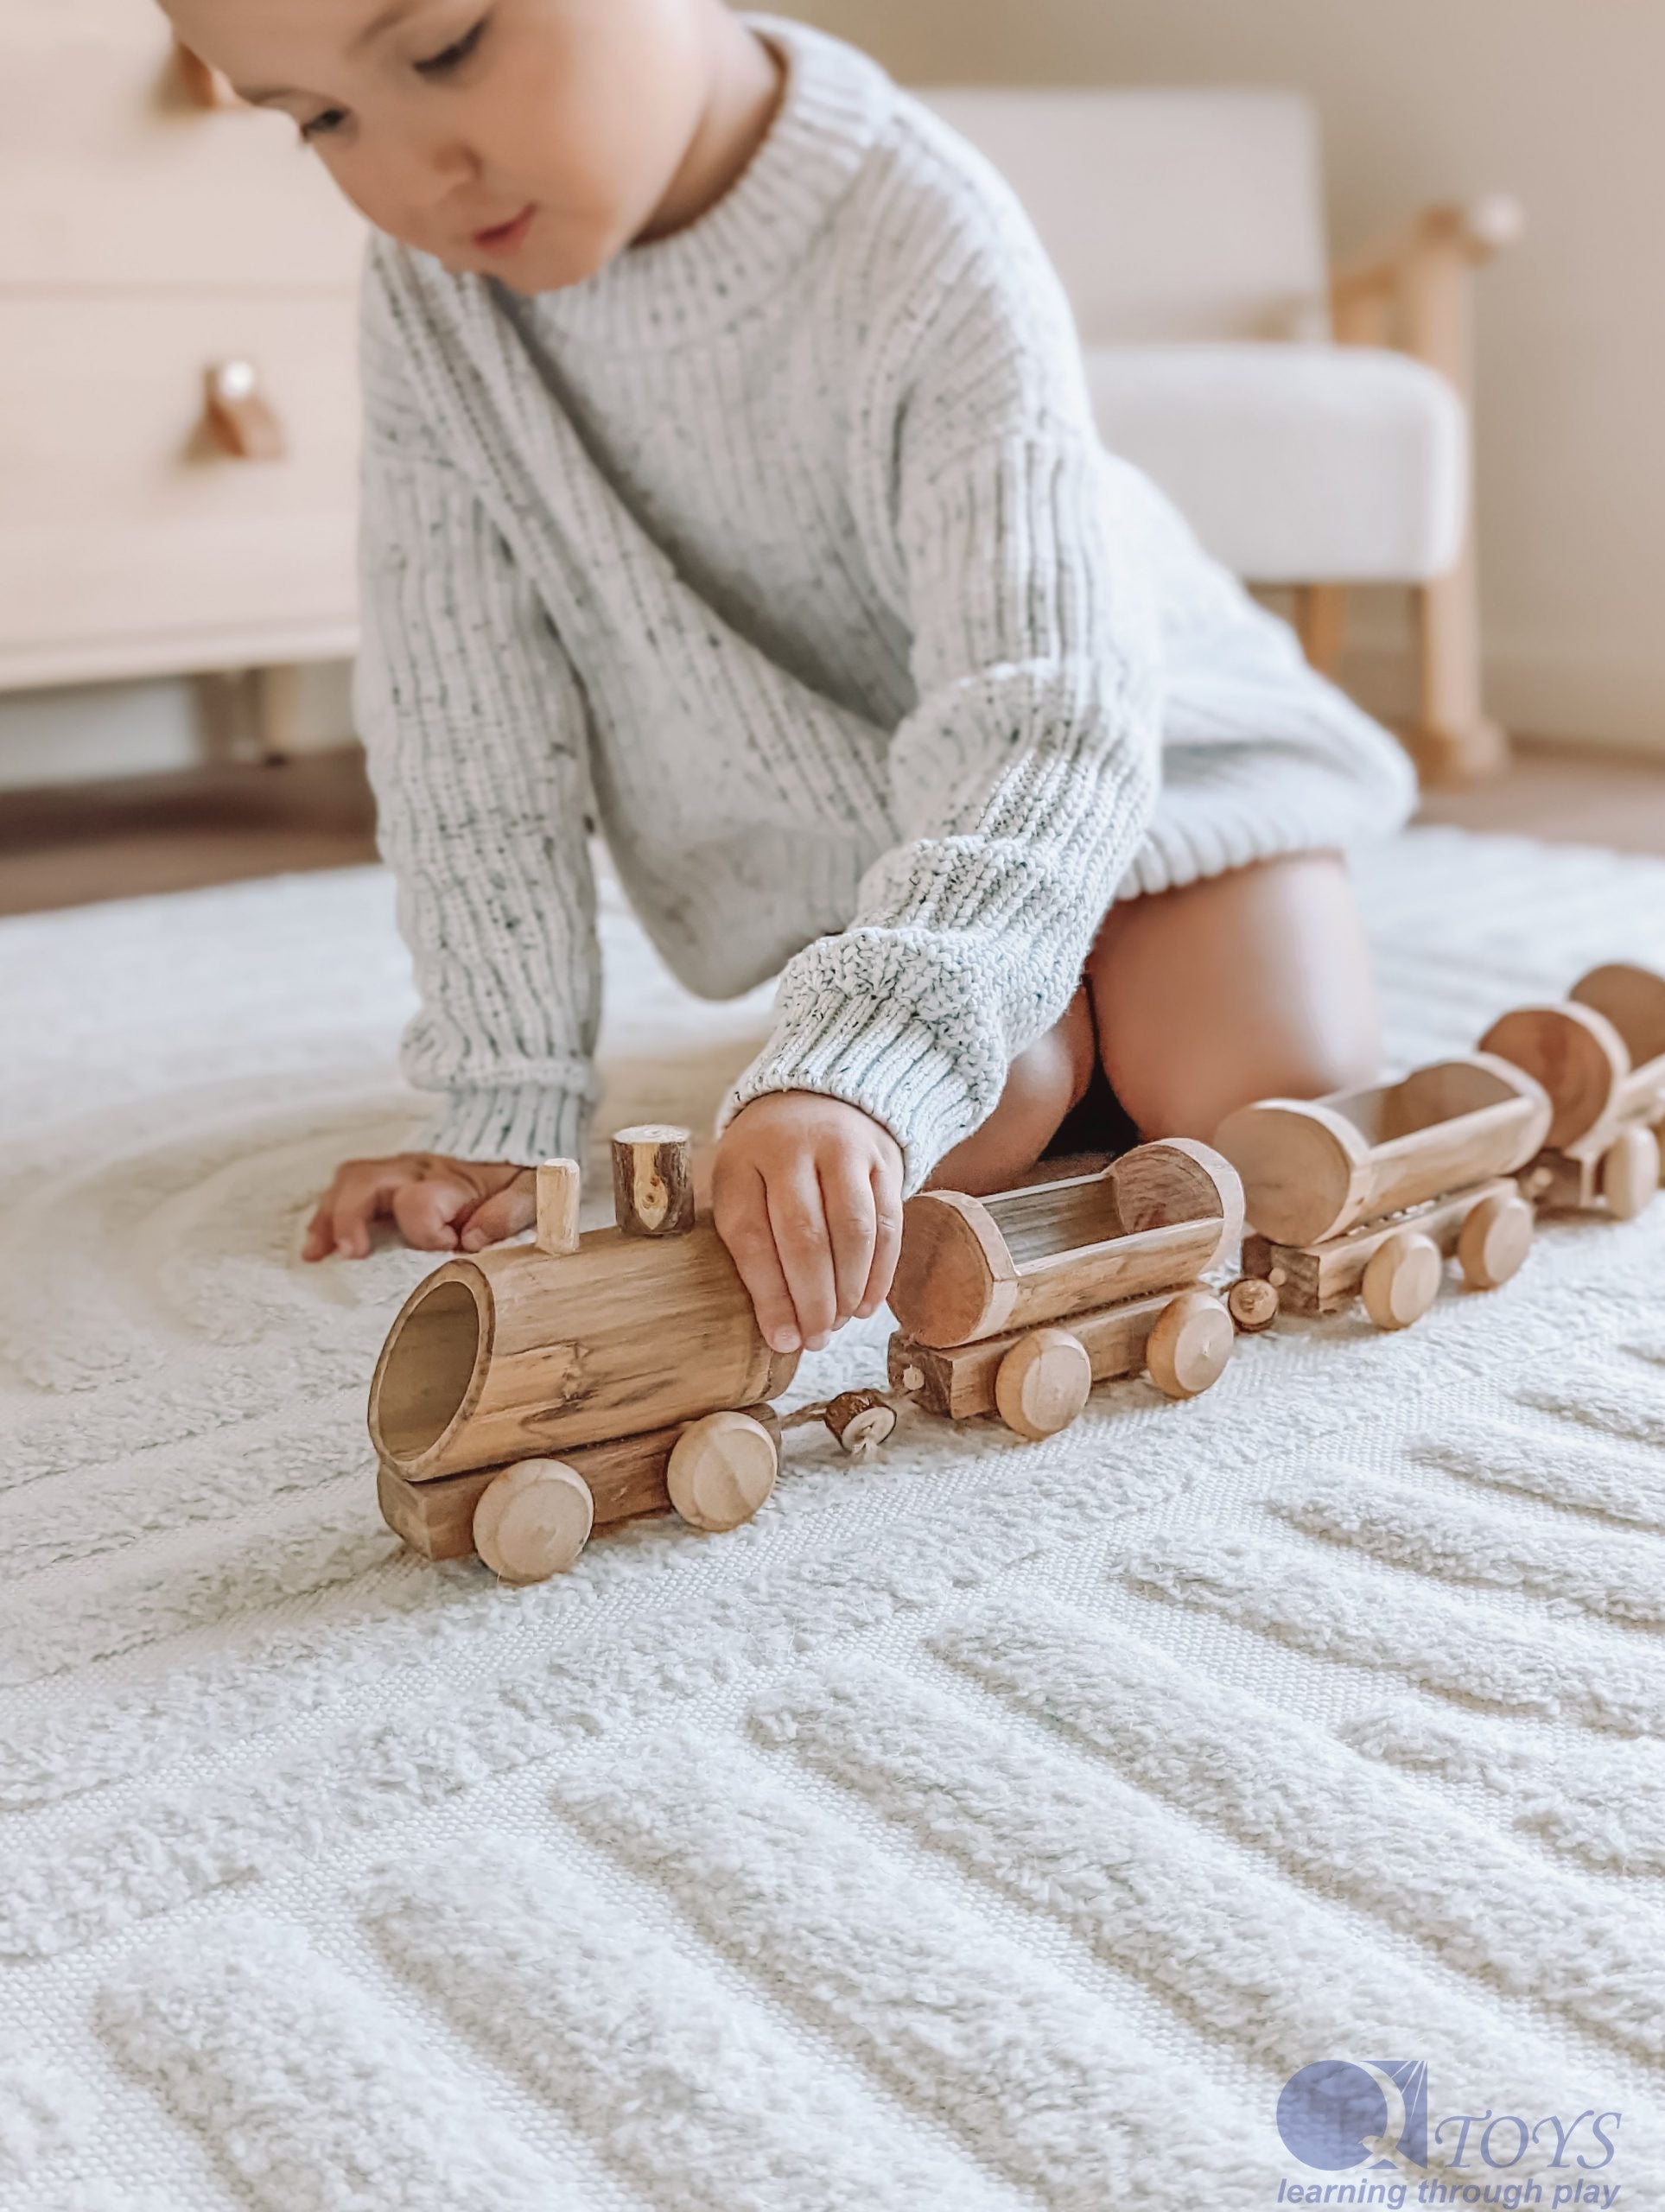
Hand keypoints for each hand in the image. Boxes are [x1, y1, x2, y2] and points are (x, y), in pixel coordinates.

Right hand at [302, 1153, 533, 1260]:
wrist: (514, 1141)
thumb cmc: (519, 1177)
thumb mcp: (532, 1194)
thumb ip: (509, 1213)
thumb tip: (471, 1239)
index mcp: (452, 1178)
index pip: (421, 1201)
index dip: (428, 1231)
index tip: (450, 1247)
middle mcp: (416, 1169)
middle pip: (367, 1181)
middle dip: (351, 1217)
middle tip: (352, 1254)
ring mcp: (397, 1170)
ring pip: (349, 1181)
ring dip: (329, 1217)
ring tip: (317, 1253)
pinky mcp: (386, 1177)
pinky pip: (346, 1188)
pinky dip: (327, 1216)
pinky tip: (316, 1247)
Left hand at [711, 1092, 903, 1353]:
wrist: (817, 1097)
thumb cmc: (766, 1162)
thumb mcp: (736, 1183)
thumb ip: (743, 1240)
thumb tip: (771, 1327)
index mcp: (742, 1159)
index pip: (752, 1236)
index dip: (769, 1296)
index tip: (781, 1340)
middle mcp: (792, 1148)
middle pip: (805, 1236)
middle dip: (813, 1301)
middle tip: (816, 1340)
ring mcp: (843, 1148)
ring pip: (854, 1231)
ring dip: (849, 1290)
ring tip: (840, 1323)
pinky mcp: (884, 1158)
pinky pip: (889, 1222)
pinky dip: (881, 1272)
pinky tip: (868, 1304)